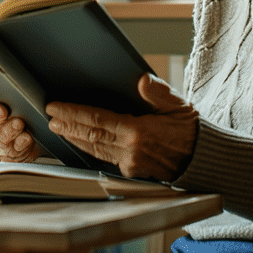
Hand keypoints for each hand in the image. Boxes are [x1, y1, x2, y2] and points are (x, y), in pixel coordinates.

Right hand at [0, 95, 43, 162]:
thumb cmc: (14, 118)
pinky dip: (21, 142)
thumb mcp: (7, 106)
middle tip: (2, 110)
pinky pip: (17, 149)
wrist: (27, 141)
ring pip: (2, 138)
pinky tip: (26, 136)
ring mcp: (1, 145)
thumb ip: (1, 98)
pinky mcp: (14, 153)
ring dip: (9, 130)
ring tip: (18, 122)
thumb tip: (4, 84)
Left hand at [45, 73, 198, 180]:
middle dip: (68, 126)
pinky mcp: (132, 172)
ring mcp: (130, 164)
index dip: (74, 113)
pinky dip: (89, 149)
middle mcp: (131, 150)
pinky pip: (105, 158)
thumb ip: (158, 93)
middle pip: (91, 136)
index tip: (56, 107)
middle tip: (50, 117)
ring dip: (74, 139)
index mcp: (139, 131)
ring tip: (59, 129)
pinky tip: (80, 143)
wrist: (202, 159)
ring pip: (94, 150)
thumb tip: (142, 80)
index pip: (98, 120)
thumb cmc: (190, 129)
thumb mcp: (178, 105)